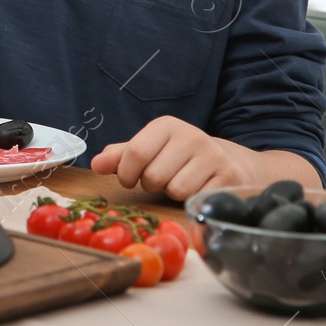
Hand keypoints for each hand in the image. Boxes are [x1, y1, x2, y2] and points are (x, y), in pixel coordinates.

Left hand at [90, 116, 263, 200]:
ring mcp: (213, 155)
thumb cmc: (179, 157)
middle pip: (153, 176)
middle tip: (162, 179)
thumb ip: (121, 157)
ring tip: (181, 182)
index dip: (127, 174)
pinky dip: (192, 200)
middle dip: (151, 185)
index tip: (130, 179)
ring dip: (172, 194)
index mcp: (166, 125)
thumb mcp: (149, 150)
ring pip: (175, 190)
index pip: (135, 153)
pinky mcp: (229, 175)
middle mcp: (191, 135)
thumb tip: (96, 164)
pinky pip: (197, 198)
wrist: (229, 161)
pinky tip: (198, 188)